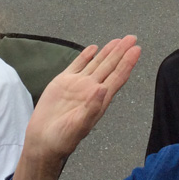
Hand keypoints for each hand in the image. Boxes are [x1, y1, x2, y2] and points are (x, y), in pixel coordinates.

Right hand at [8, 36, 140, 179]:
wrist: (42, 141)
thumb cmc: (63, 139)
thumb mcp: (78, 126)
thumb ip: (91, 108)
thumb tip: (102, 89)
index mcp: (99, 100)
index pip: (117, 77)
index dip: (127, 63)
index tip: (136, 50)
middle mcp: (91, 90)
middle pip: (110, 66)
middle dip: (121, 52)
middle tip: (132, 38)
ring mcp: (78, 85)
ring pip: (96, 63)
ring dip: (107, 52)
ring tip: (118, 41)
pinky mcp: (63, 82)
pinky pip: (77, 65)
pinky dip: (86, 55)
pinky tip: (93, 48)